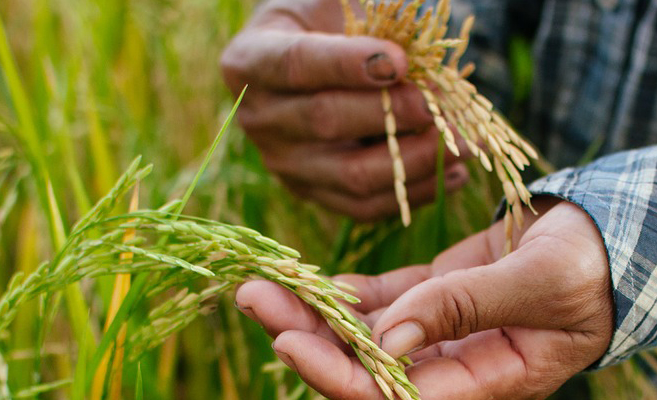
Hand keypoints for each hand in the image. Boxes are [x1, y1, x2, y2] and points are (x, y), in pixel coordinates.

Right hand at [221, 0, 469, 220]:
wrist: (305, 67)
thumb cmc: (325, 26)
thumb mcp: (332, 5)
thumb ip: (367, 20)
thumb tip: (418, 54)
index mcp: (250, 60)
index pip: (296, 64)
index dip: (347, 64)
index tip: (401, 60)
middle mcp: (259, 118)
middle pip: (325, 122)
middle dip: (392, 114)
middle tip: (440, 103)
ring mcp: (283, 163)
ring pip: (351, 175)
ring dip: (414, 161)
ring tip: (462, 143)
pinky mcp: (312, 192)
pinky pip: (364, 206)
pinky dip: (415, 193)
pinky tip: (454, 174)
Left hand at [235, 198, 613, 398]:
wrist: (597, 243)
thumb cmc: (585, 269)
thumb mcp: (539, 285)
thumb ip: (466, 308)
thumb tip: (389, 340)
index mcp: (482, 381)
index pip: (395, 395)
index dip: (338, 373)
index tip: (288, 339)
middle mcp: (448, 366)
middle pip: (362, 365)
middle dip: (305, 336)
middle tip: (254, 297)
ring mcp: (434, 333)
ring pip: (361, 332)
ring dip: (311, 310)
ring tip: (262, 283)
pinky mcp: (429, 300)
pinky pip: (376, 303)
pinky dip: (341, 293)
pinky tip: (307, 280)